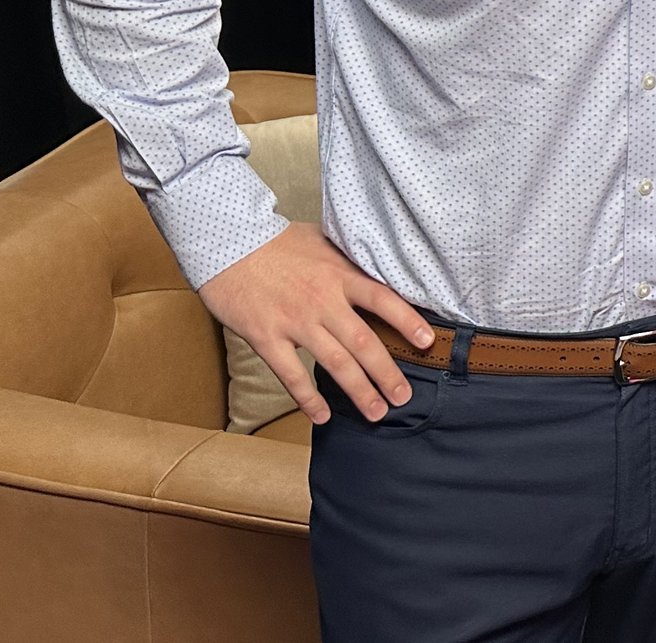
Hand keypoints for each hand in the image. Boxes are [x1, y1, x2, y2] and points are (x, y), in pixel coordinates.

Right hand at [198, 221, 434, 424]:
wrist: (228, 244)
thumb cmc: (276, 241)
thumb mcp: (321, 239)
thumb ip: (346, 257)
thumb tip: (374, 262)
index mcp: (340, 275)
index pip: (383, 299)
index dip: (407, 320)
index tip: (427, 342)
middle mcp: (323, 300)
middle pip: (364, 341)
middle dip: (387, 372)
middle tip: (404, 397)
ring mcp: (295, 321)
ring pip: (335, 363)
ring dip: (358, 391)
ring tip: (377, 412)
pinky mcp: (266, 337)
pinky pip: (291, 374)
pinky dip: (308, 398)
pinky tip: (322, 416)